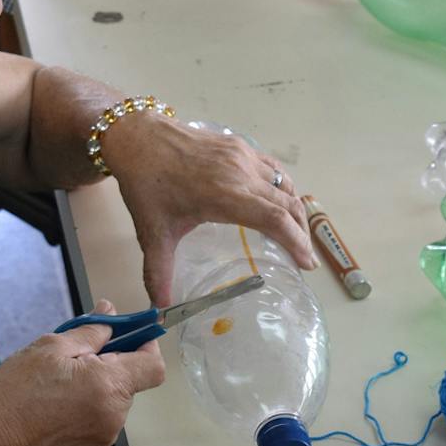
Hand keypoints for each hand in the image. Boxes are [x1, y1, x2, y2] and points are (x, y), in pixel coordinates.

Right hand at [0, 306, 164, 445]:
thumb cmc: (16, 392)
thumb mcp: (51, 347)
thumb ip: (90, 330)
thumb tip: (111, 313)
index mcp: (108, 385)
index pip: (153, 365)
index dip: (146, 346)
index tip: (129, 336)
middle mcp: (114, 414)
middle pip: (131, 380)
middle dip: (112, 363)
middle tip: (77, 355)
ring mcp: (105, 435)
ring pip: (115, 398)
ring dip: (98, 384)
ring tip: (62, 381)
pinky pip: (102, 416)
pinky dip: (90, 403)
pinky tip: (60, 400)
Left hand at [97, 117, 314, 305]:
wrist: (138, 138)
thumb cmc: (147, 184)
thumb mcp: (153, 232)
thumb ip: (158, 272)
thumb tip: (161, 308)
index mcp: (225, 196)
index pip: (275, 219)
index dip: (296, 242)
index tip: (306, 264)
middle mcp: (241, 174)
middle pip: (287, 204)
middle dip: (301, 233)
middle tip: (304, 256)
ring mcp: (243, 156)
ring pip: (284, 184)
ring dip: (295, 209)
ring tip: (295, 232)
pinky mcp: (240, 146)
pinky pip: (273, 169)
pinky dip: (283, 188)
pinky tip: (279, 201)